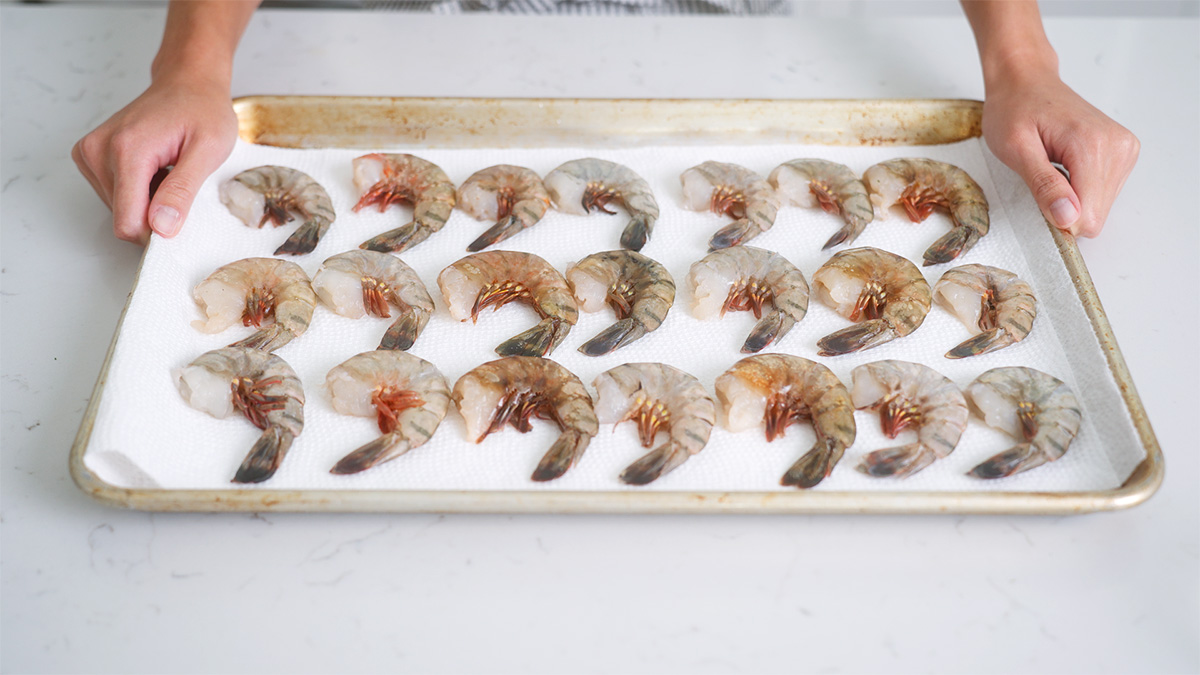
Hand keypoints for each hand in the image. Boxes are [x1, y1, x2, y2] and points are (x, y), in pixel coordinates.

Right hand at [72, 74, 237, 243]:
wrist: (188, 82)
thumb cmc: (202, 110)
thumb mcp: (209, 151)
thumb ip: (182, 191)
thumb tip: (161, 228)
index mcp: (127, 150)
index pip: (127, 222)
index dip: (156, 232)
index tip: (181, 218)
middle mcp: (98, 151)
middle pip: (123, 217)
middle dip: (155, 212)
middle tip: (178, 180)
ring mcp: (89, 152)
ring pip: (118, 209)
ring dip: (147, 201)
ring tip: (167, 170)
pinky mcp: (89, 155)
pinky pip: (114, 194)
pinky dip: (138, 190)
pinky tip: (155, 168)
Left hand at [981, 70, 1138, 237]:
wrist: (1026, 80)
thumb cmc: (1015, 109)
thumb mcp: (1016, 150)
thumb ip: (1044, 185)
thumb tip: (1068, 218)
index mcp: (1093, 146)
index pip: (1089, 216)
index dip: (1058, 217)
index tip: (1038, 195)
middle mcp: (1118, 147)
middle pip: (1096, 215)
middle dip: (1065, 207)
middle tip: (1042, 176)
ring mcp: (1124, 149)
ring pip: (1100, 207)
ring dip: (1071, 196)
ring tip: (1053, 165)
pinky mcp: (1122, 153)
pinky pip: (1102, 194)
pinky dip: (1079, 187)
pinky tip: (1064, 164)